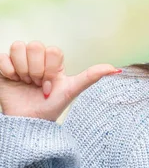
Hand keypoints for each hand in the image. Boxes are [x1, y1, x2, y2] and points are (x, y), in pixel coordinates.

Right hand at [0, 41, 120, 121]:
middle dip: (36, 70)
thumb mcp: (72, 91)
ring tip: (25, 82)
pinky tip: (13, 81)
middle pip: (35, 46)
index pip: (53, 50)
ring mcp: (19, 61)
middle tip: (36, 83)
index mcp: (53, 61)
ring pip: (18, 47)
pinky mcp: (3, 67)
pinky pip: (2, 58)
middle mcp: (36, 58)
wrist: (28, 122)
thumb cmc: (51, 106)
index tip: (50, 83)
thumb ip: (91, 77)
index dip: (51, 68)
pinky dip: (8, 72)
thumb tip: (117, 69)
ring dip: (22, 70)